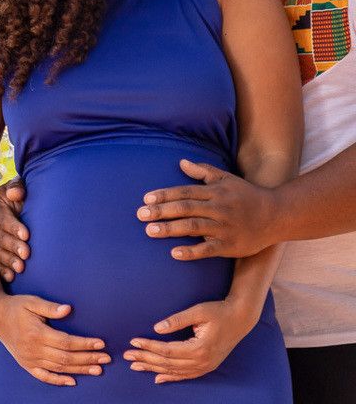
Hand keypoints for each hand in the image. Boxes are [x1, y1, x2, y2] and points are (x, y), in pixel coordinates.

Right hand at [0, 176, 29, 280]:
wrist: (16, 207)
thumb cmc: (19, 196)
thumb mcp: (17, 186)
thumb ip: (17, 187)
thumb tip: (15, 194)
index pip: (4, 219)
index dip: (14, 227)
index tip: (27, 235)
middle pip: (0, 238)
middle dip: (14, 246)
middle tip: (27, 254)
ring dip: (9, 261)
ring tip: (21, 268)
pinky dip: (2, 271)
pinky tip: (11, 277)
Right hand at [0, 294, 110, 385]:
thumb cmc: (16, 306)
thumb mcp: (32, 301)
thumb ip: (50, 307)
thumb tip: (68, 309)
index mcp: (37, 333)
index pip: (67, 342)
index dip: (85, 344)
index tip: (101, 343)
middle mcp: (34, 349)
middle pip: (66, 358)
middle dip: (88, 358)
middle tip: (106, 358)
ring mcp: (30, 359)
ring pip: (59, 368)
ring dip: (80, 370)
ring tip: (97, 369)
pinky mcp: (27, 364)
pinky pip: (45, 376)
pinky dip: (59, 381)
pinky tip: (73, 381)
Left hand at [124, 298, 258, 383]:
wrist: (240, 319)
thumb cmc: (218, 311)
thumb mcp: (198, 311)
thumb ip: (177, 320)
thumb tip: (156, 328)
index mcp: (199, 348)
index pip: (167, 350)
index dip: (148, 346)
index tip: (133, 341)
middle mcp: (202, 362)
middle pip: (167, 363)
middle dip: (145, 359)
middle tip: (127, 355)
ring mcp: (205, 367)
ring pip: (174, 371)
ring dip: (154, 369)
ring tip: (136, 366)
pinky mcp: (207, 366)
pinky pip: (185, 376)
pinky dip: (171, 377)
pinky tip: (158, 378)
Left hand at [136, 159, 278, 259]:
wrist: (276, 215)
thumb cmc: (246, 195)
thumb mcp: (225, 178)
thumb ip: (202, 171)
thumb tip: (181, 162)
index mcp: (215, 192)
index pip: (184, 192)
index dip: (165, 195)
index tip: (146, 198)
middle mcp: (218, 208)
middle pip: (185, 208)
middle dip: (162, 211)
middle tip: (140, 214)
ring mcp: (224, 227)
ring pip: (193, 227)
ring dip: (170, 229)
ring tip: (149, 231)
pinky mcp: (230, 246)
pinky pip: (208, 249)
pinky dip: (191, 252)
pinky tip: (174, 253)